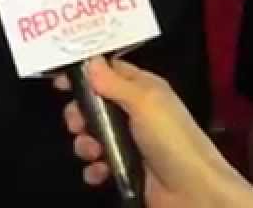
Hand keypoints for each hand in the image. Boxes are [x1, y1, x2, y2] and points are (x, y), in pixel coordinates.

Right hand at [54, 58, 252, 207]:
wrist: (192, 191)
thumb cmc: (171, 139)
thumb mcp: (144, 102)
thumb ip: (114, 82)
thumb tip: (90, 61)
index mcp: (144, 88)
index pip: (110, 71)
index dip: (86, 74)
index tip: (61, 81)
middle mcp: (137, 112)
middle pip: (96, 104)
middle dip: (80, 114)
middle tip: (77, 124)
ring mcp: (131, 142)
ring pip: (94, 135)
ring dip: (85, 144)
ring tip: (93, 152)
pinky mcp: (127, 169)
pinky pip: (100, 164)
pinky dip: (95, 169)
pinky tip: (99, 172)